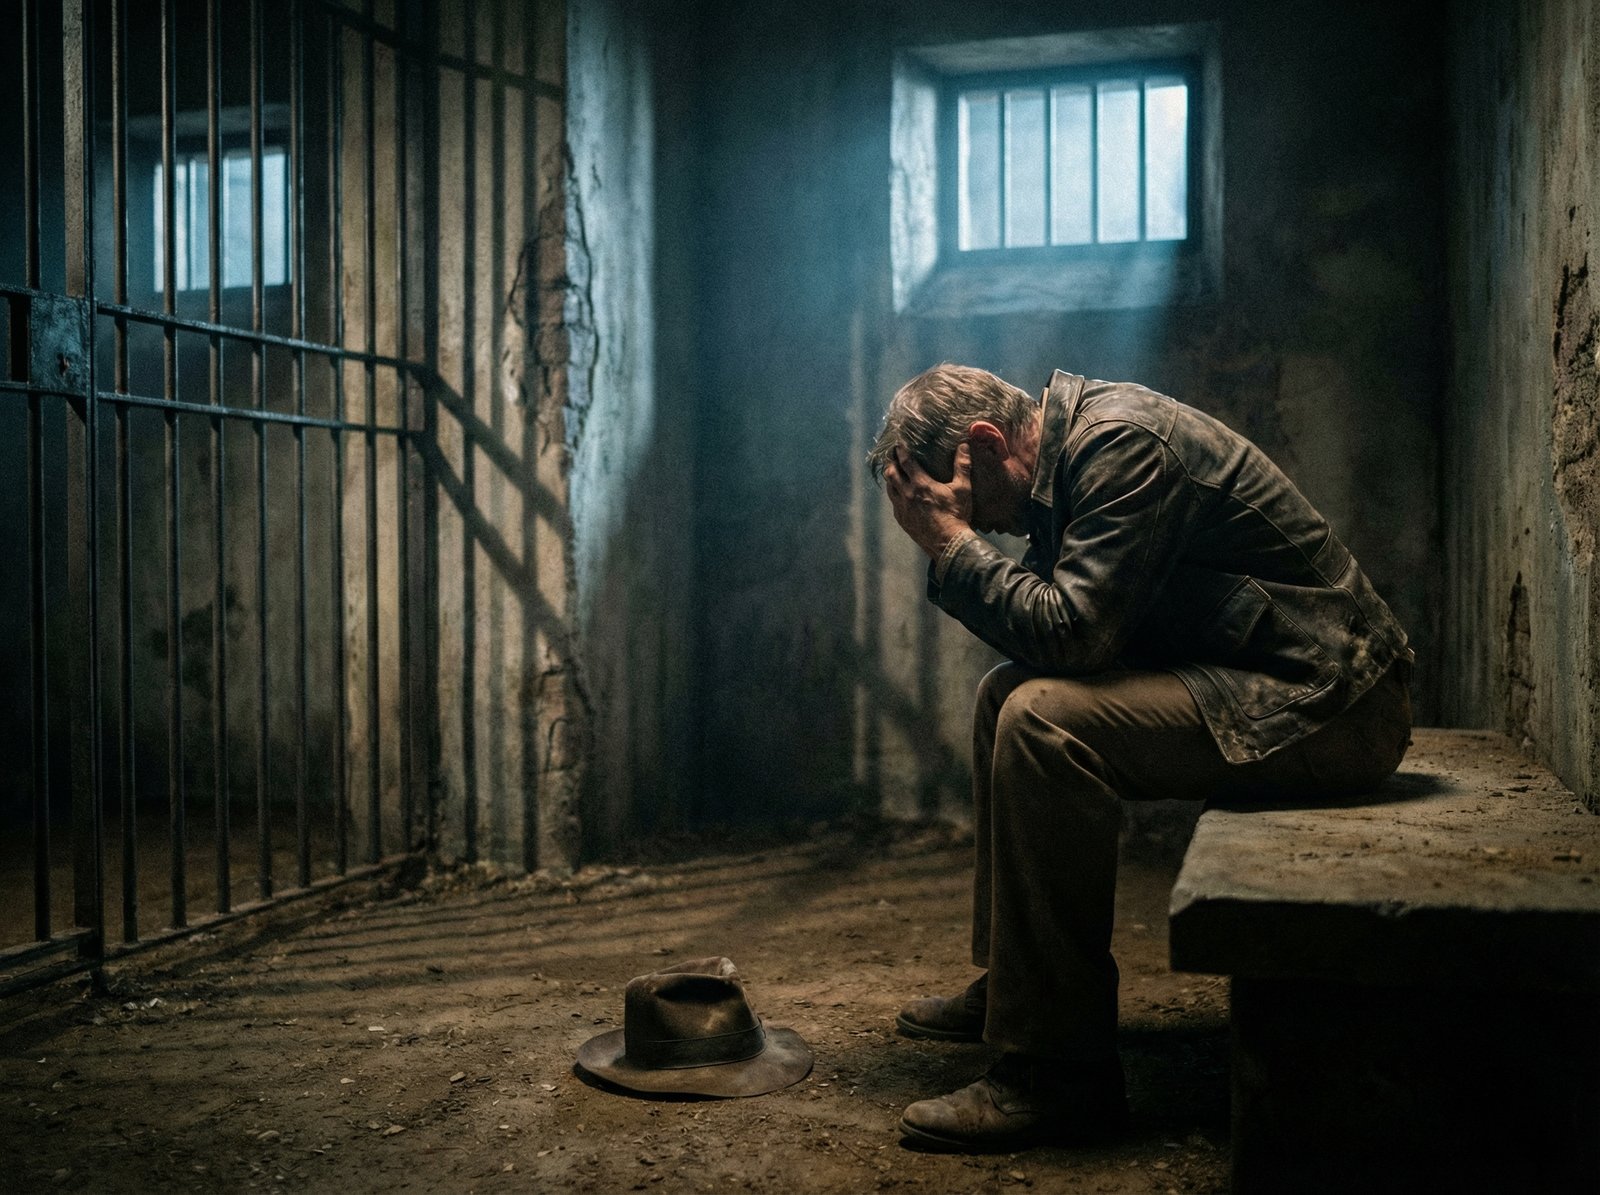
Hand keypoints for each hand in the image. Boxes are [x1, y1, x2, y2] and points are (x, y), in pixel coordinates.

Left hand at [882, 443, 972, 558]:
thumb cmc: (957, 515)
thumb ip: (963, 466)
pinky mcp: (902, 520)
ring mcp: (902, 509)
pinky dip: (894, 494)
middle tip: (892, 456)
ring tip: (893, 472)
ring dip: (890, 478)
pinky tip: (899, 494)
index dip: (900, 450)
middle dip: (891, 462)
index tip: (898, 444)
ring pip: (889, 488)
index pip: (905, 462)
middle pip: (891, 473)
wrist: (948, 544)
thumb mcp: (963, 489)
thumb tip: (964, 446)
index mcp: (921, 484)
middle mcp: (907, 495)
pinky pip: (893, 503)